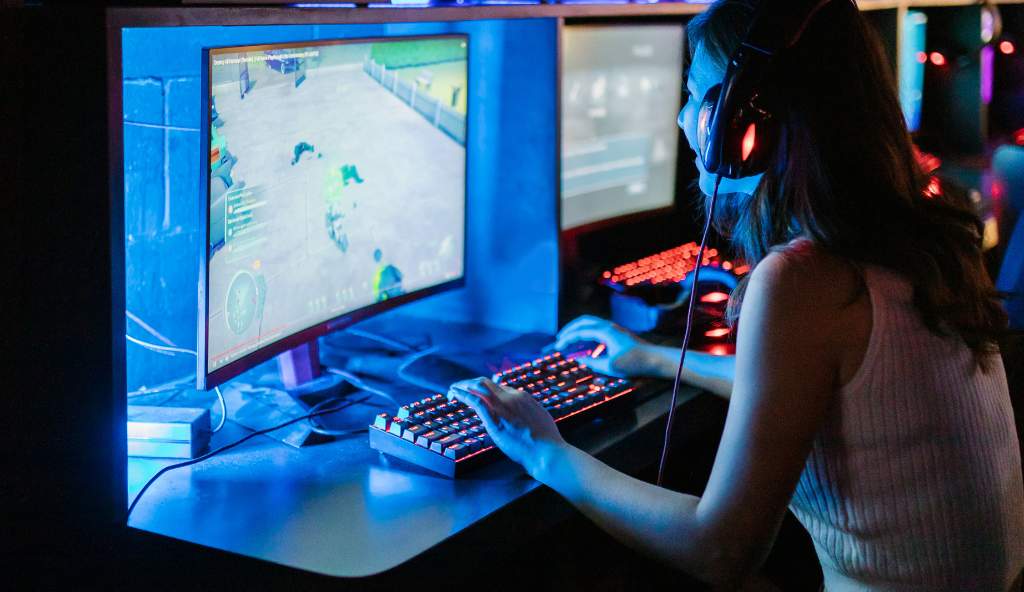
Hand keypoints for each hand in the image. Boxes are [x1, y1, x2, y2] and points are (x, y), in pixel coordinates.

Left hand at [448, 377, 565, 476]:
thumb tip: (523, 416)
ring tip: (453, 390)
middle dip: (471, 384)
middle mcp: (512, 397)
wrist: (547, 451)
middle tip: (460, 388)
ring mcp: (503, 406)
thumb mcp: (540, 420)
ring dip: (463, 386)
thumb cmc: (546, 442)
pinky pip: (474, 400)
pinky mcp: (494, 419)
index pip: (499, 387)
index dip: (486, 390)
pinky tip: (454, 395)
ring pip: (478, 387)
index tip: (478, 395)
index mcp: (523, 397)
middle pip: (486, 383)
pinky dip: (462, 394)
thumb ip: (529, 413)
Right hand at [554, 315, 651, 377]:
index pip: (580, 332)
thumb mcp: (610, 366)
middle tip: (560, 339)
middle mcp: (609, 327)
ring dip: (579, 331)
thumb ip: (592, 363)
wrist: (655, 360)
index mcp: (605, 331)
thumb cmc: (635, 363)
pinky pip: (598, 331)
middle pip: (584, 322)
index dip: (567, 339)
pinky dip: (588, 335)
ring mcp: (614, 330)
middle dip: (570, 329)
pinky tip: (586, 347)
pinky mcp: (618, 335)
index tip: (557, 347)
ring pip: (591, 324)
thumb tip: (580, 359)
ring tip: (569, 341)